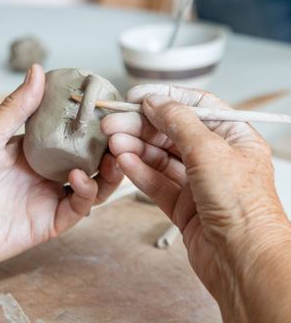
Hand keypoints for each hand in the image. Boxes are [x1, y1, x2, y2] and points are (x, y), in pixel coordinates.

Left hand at [0, 64, 122, 275]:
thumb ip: (16, 108)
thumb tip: (37, 71)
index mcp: (29, 149)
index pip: (69, 133)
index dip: (91, 123)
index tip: (110, 107)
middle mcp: (41, 173)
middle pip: (87, 160)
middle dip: (108, 149)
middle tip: (123, 135)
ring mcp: (44, 198)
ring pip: (89, 186)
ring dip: (106, 172)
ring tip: (112, 157)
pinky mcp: (44, 224)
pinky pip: (75, 210)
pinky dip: (85, 195)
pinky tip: (81, 179)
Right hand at [101, 84, 290, 322]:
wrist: (242, 260)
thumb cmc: (244, 208)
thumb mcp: (209, 150)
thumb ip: (179, 121)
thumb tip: (156, 101)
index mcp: (233, 138)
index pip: (195, 106)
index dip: (164, 99)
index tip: (136, 97)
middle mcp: (216, 158)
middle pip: (171, 132)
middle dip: (140, 126)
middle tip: (113, 123)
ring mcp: (198, 183)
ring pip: (159, 158)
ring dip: (135, 148)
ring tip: (114, 143)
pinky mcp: (183, 206)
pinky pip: (156, 182)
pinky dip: (139, 172)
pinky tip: (124, 163)